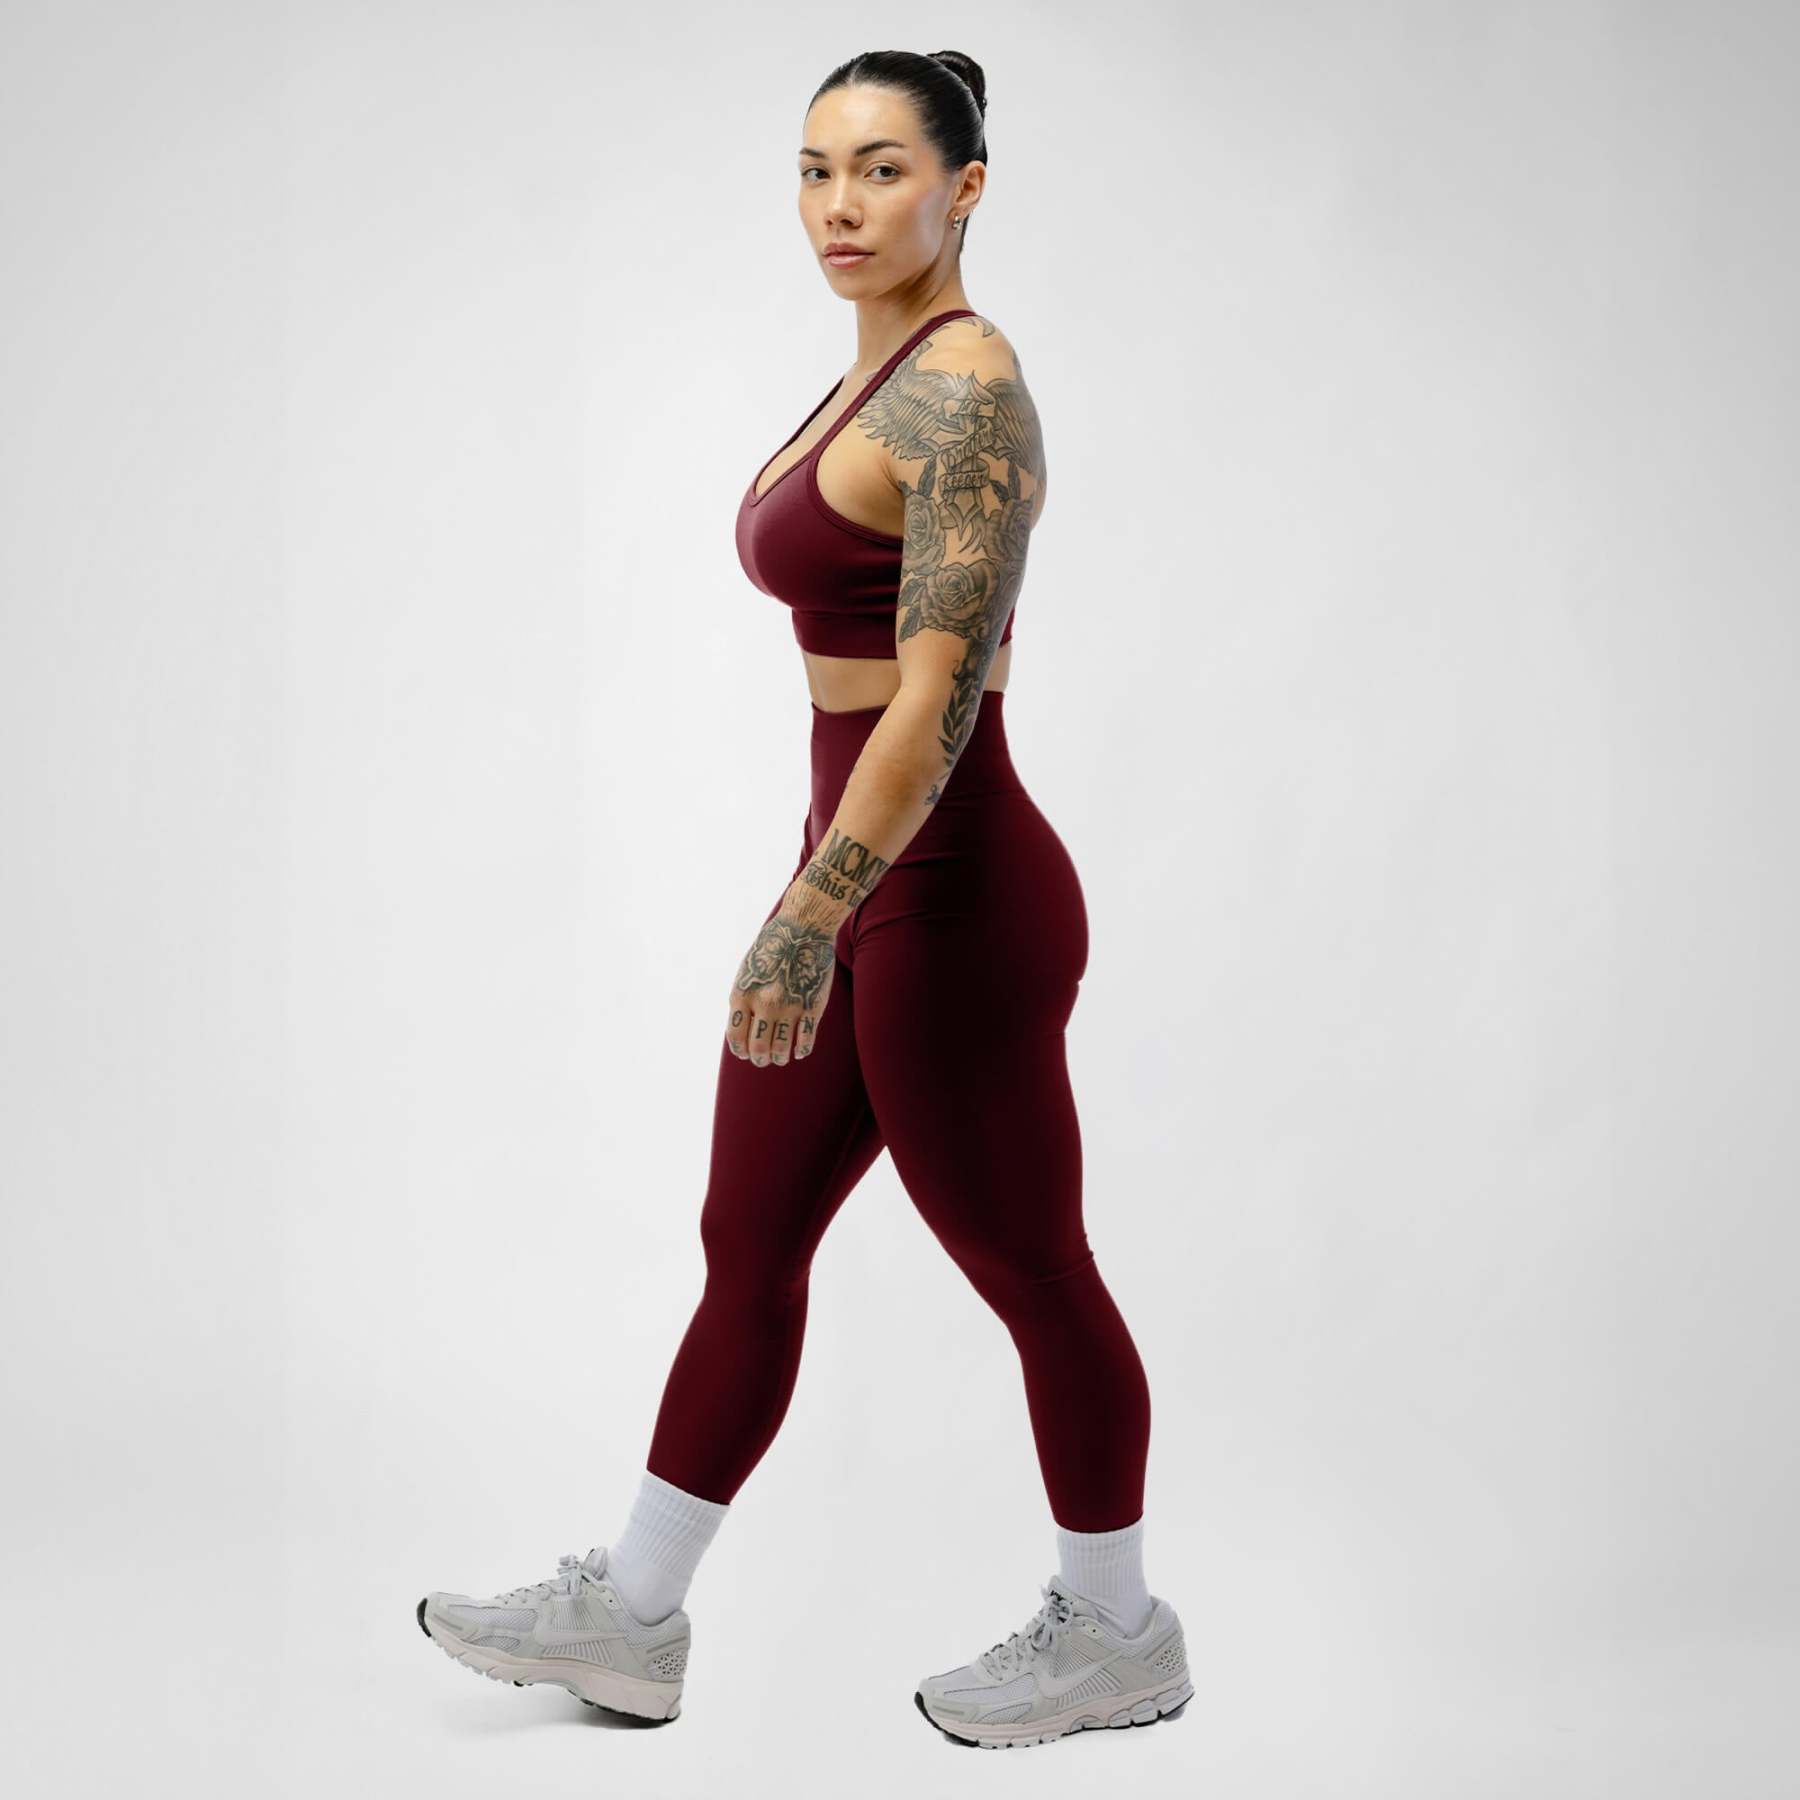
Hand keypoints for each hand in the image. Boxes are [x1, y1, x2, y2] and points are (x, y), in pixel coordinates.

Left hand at [725, 900, 839, 1067]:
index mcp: (743, 995)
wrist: (803, 928)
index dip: (740, 1051)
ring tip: (781, 1057)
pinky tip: (800, 1049)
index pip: (736, 1038)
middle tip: (764, 1059)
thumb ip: (743, 1001)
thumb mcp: (747, 973)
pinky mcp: (812, 1007)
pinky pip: (806, 1041)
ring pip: (781, 1050)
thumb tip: (742, 1033)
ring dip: (780, 1058)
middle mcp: (764, 1003)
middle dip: (760, 1059)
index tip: (745, 1053)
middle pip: (758, 1049)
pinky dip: (801, 1050)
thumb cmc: (772, 949)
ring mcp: (789, 1007)